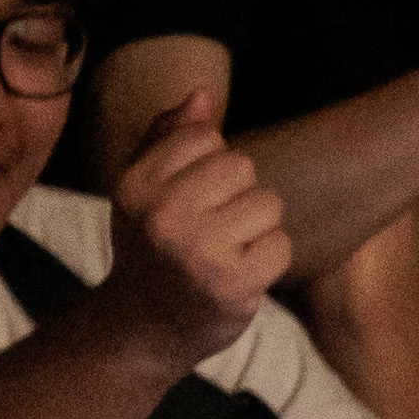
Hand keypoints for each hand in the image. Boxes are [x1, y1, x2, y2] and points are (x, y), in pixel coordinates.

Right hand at [102, 90, 292, 366]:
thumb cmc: (150, 247)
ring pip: (268, 205)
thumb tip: (202, 94)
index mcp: (137, 182)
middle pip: (242, 166)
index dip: (211, 163)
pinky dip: (270, 260)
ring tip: (228, 250)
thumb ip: (169, 138)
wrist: (144, 324)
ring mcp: (198, 249)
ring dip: (259, 229)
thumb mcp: (143, 189)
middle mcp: (163, 213)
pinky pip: (281, 246)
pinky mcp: (233, 282)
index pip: (204, 137)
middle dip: (239, 194)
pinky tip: (242, 273)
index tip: (193, 196)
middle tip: (214, 228)